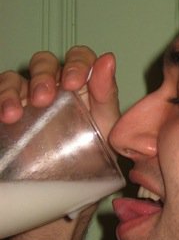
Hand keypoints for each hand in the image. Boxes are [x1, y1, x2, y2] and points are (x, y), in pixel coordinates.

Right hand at [0, 46, 119, 138]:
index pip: (78, 57)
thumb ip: (106, 91)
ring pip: (16, 78)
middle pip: (44, 62)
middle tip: (43, 99)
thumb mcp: (105, 122)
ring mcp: (29, 96)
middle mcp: (54, 84)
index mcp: (82, 83)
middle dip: (43, 76)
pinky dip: (0, 99)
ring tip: (15, 114)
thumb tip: (108, 60)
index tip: (73, 82)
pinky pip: (0, 94)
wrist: (72, 181)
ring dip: (13, 90)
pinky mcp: (10, 110)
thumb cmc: (94, 149)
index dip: (76, 63)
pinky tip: (4, 115)